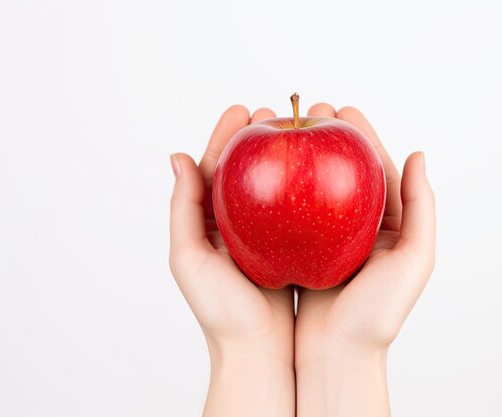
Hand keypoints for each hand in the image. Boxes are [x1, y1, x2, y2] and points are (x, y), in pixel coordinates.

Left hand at [169, 106, 294, 416]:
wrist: (260, 352)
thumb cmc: (221, 312)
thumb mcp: (189, 258)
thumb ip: (182, 206)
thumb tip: (178, 155)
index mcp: (212, 222)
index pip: (218, 168)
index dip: (228, 136)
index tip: (241, 109)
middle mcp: (241, 225)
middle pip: (253, 170)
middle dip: (263, 138)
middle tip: (275, 111)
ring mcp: (270, 236)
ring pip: (282, 186)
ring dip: (291, 156)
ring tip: (303, 130)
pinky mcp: (296, 248)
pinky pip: (303, 211)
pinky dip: (310, 187)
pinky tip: (323, 170)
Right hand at [295, 104, 435, 416]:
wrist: (337, 356)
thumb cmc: (378, 315)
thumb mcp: (414, 260)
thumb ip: (422, 206)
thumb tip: (419, 154)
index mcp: (386, 226)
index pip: (375, 169)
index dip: (361, 137)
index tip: (345, 110)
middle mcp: (354, 229)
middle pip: (339, 172)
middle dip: (327, 139)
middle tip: (313, 111)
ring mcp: (323, 239)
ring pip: (309, 188)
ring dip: (300, 158)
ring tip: (287, 131)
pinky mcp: (297, 252)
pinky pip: (287, 214)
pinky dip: (279, 191)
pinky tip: (267, 171)